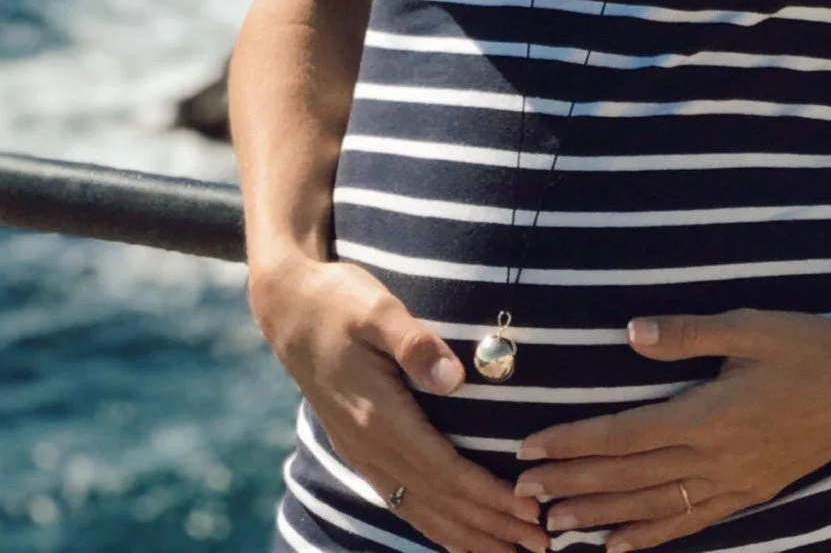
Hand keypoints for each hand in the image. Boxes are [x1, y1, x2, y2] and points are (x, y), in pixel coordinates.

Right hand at [251, 257, 547, 552]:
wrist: (289, 308)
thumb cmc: (338, 302)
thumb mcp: (376, 309)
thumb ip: (414, 343)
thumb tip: (454, 378)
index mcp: (380, 417)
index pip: (447, 471)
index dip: (490, 496)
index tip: (531, 511)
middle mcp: (370, 447)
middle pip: (440, 502)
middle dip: (491, 528)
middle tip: (542, 545)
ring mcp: (363, 454)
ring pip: (421, 510)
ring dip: (467, 536)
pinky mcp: (361, 450)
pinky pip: (403, 500)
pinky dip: (436, 525)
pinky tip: (457, 537)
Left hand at [514, 305, 830, 552]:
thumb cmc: (811, 345)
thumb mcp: (750, 326)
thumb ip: (688, 332)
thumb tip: (631, 332)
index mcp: (710, 413)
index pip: (626, 434)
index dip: (576, 443)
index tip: (532, 449)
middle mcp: (715, 457)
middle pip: (630, 476)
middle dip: (573, 484)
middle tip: (522, 495)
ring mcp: (733, 483)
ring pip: (653, 507)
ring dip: (600, 515)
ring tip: (554, 524)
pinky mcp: (749, 493)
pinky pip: (690, 522)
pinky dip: (650, 536)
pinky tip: (617, 546)